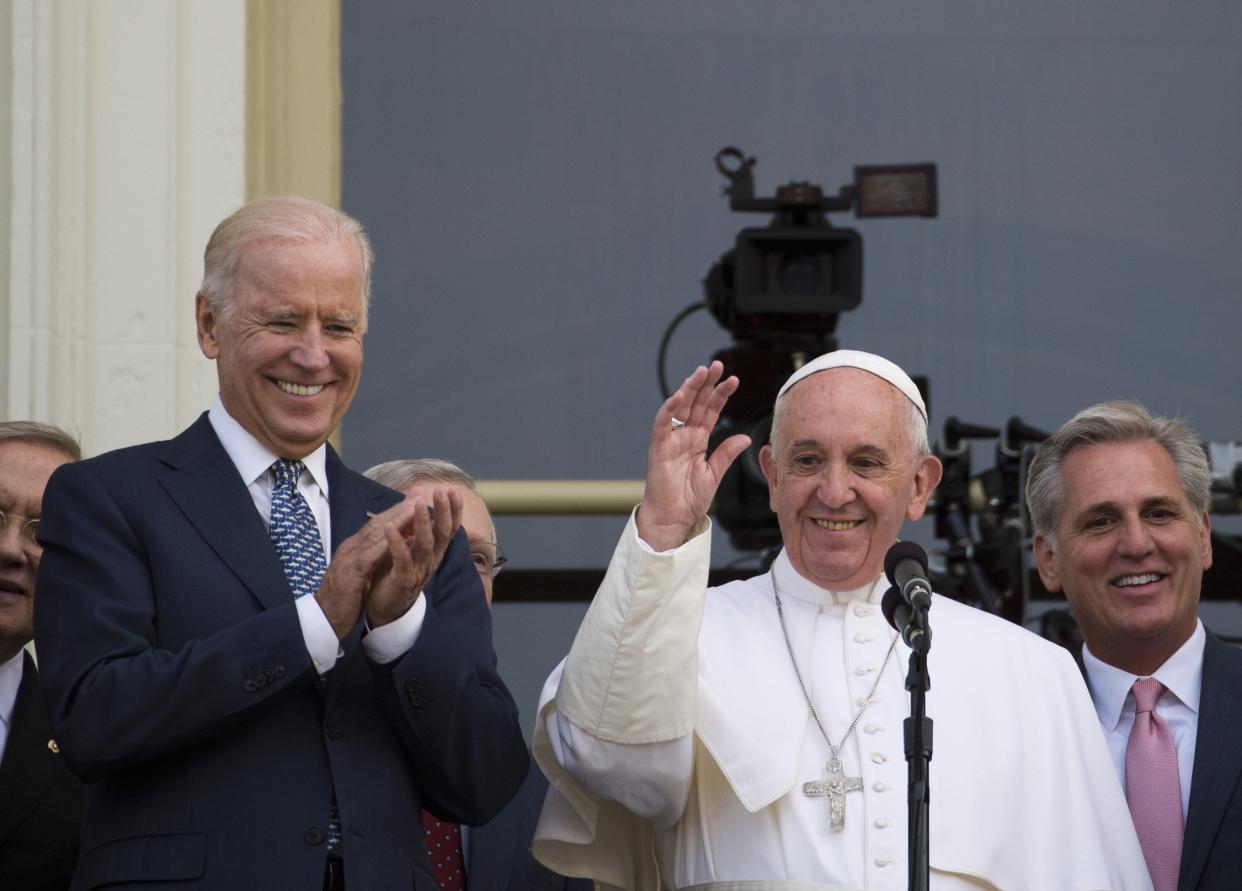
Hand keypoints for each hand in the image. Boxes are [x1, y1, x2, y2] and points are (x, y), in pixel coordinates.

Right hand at [314, 500, 413, 638]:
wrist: (322, 619)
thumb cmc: (342, 598)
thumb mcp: (359, 573)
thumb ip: (370, 558)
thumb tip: (387, 546)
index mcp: (353, 548)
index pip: (377, 525)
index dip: (397, 512)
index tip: (415, 500)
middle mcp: (351, 549)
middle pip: (377, 523)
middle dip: (400, 508)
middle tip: (419, 494)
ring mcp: (348, 560)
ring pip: (374, 534)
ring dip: (396, 519)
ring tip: (415, 507)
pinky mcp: (349, 575)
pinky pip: (368, 556)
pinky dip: (383, 544)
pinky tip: (397, 536)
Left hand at [365, 486, 462, 628]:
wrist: (386, 607)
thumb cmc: (397, 571)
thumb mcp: (409, 542)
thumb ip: (414, 521)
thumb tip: (419, 492)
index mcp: (434, 549)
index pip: (449, 526)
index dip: (453, 509)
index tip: (453, 489)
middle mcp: (431, 559)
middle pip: (442, 532)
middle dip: (444, 511)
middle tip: (442, 491)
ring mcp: (418, 570)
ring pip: (425, 544)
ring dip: (423, 523)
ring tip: (419, 504)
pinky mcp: (404, 580)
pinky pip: (402, 560)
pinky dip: (396, 543)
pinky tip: (389, 527)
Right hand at [636, 361, 750, 550]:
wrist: (674, 518)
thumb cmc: (690, 499)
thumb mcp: (714, 473)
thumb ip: (727, 454)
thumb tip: (745, 437)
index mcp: (698, 440)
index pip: (710, 411)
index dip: (721, 395)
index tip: (734, 380)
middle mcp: (684, 436)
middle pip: (696, 403)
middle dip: (706, 383)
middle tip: (718, 364)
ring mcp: (671, 440)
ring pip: (680, 407)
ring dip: (690, 388)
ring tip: (702, 371)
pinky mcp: (658, 448)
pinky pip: (662, 424)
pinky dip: (670, 408)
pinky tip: (681, 394)